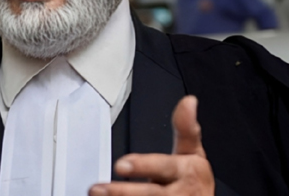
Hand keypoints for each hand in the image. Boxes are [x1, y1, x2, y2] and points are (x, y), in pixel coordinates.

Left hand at [89, 96, 213, 194]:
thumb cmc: (191, 180)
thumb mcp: (192, 153)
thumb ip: (186, 129)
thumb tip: (189, 101)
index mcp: (188, 171)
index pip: (164, 167)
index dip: (143, 166)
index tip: (121, 165)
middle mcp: (180, 193)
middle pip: (150, 193)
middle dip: (123, 192)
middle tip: (97, 188)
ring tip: (96, 192)